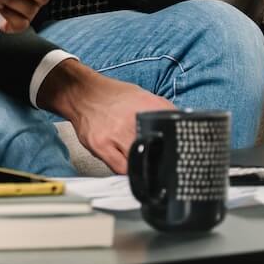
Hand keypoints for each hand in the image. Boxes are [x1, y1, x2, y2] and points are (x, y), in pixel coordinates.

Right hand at [42, 64, 175, 173]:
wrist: (83, 93)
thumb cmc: (112, 96)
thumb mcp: (143, 96)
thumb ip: (162, 110)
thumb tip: (181, 123)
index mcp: (146, 106)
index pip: (170, 130)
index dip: (176, 143)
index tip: (177, 152)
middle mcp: (130, 120)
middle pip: (155, 149)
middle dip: (159, 155)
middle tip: (160, 159)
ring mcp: (114, 134)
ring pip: (138, 161)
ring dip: (144, 164)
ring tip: (144, 162)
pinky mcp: (100, 145)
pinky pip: (120, 168)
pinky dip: (128, 170)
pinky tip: (129, 165)